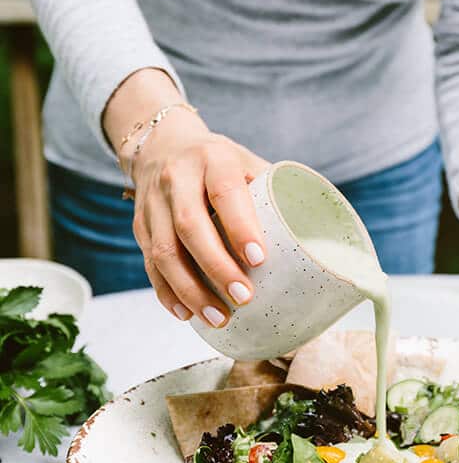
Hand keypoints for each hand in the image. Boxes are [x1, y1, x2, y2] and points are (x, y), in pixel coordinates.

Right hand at [130, 110, 268, 326]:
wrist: (164, 145)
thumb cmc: (220, 163)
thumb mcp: (247, 163)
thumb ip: (273, 193)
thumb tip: (316, 238)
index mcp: (213, 158)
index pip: (225, 193)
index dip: (241, 227)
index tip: (259, 259)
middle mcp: (177, 178)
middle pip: (190, 226)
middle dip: (217, 268)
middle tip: (244, 298)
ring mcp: (153, 203)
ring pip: (163, 252)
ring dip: (190, 290)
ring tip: (218, 317)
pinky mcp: (139, 225)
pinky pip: (149, 264)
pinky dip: (167, 293)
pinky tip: (186, 314)